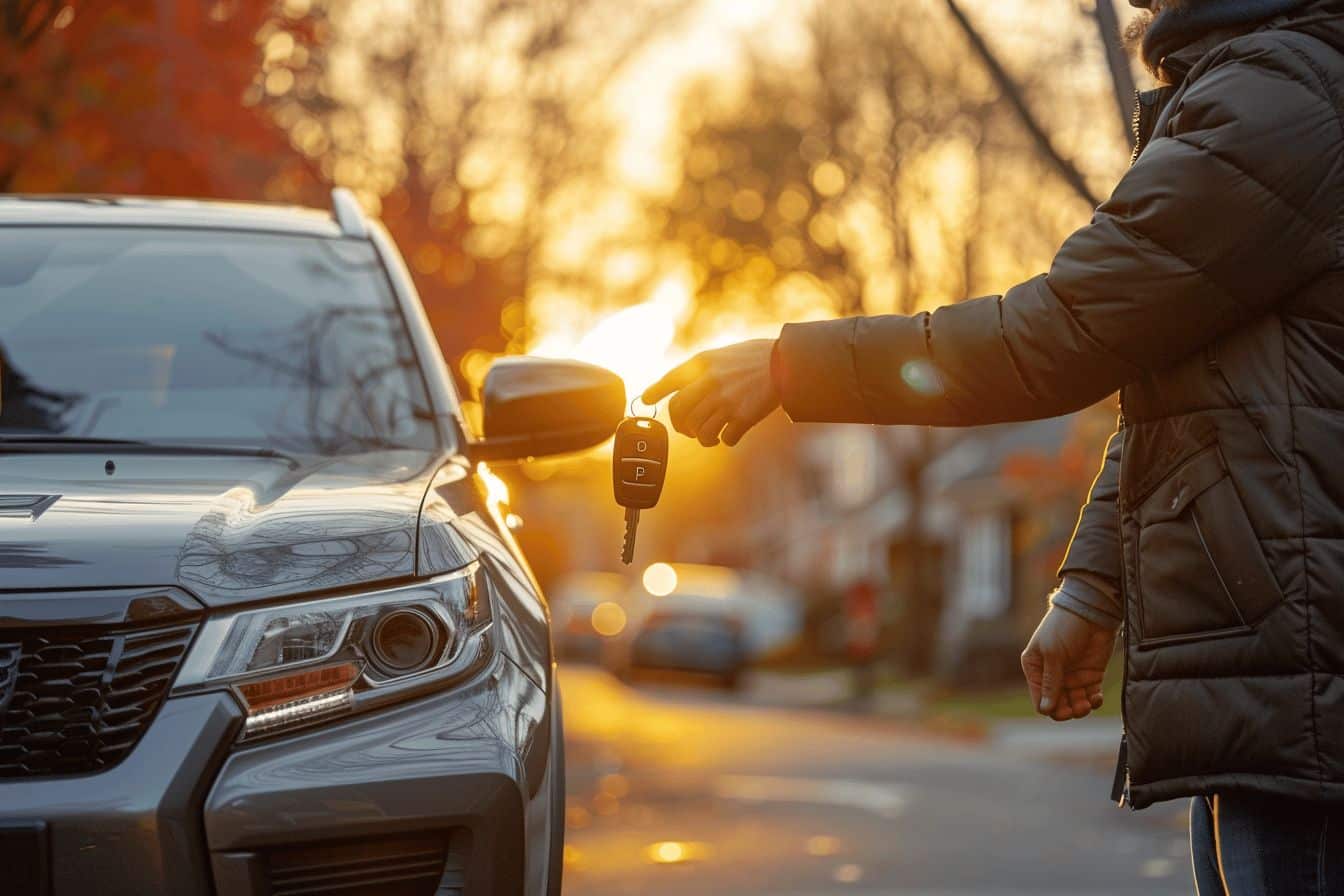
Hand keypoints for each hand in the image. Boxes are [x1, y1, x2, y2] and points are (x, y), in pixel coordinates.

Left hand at [641, 339, 779, 445]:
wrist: (786, 362)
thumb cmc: (752, 358)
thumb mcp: (720, 355)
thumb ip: (698, 370)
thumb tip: (675, 388)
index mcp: (702, 364)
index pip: (669, 380)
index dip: (655, 392)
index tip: (645, 401)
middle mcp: (709, 382)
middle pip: (679, 412)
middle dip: (681, 425)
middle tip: (688, 429)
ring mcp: (725, 401)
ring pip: (699, 431)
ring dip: (703, 438)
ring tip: (711, 436)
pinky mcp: (743, 417)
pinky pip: (725, 439)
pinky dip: (726, 439)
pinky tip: (732, 432)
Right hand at [1020, 606, 1115, 720]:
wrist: (1092, 611)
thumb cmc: (1064, 627)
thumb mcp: (1053, 654)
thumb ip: (1050, 682)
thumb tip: (1045, 710)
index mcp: (1035, 668)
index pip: (1039, 698)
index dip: (1050, 707)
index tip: (1061, 707)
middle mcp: (1052, 675)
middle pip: (1057, 705)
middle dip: (1067, 710)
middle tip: (1077, 708)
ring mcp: (1072, 676)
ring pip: (1074, 704)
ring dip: (1081, 708)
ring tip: (1088, 703)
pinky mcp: (1090, 676)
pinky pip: (1090, 697)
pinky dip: (1093, 701)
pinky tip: (1096, 698)